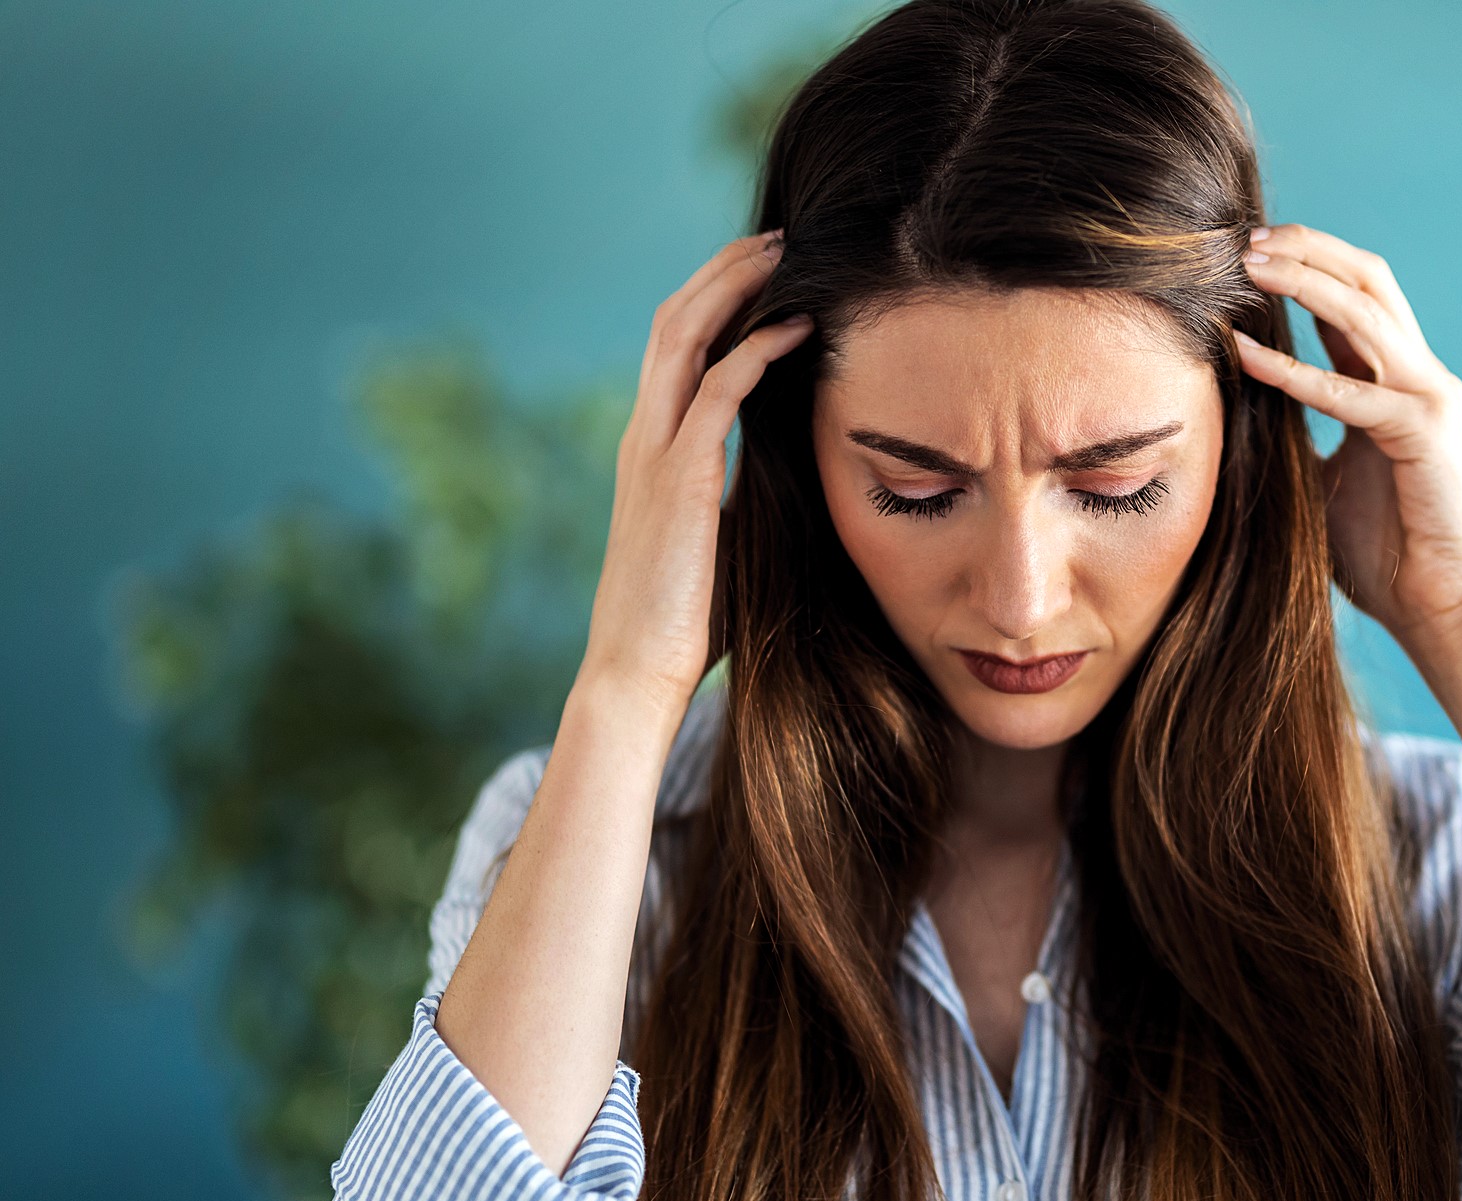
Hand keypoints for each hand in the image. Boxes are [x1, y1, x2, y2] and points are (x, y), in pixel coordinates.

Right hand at [577, 229, 812, 721]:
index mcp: (650, 450)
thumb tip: (799, 484)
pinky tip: (798, 330)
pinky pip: (717, 391)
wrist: (636, 674)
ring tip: (784, 255)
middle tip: (777, 238)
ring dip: (734, 288)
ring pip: (683, 337)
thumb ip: (746, 500)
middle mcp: (644, 438)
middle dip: (724, 271)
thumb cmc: (688, 625)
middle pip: (673, 322)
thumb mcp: (725, 544)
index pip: (675, 348)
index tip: (765, 272)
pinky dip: (756, 350)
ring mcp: (654, 454)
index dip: (715, 300)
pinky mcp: (679, 480)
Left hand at [1233, 223, 1461, 651]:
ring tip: (1249, 266)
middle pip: (1367, 281)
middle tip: (1246, 239)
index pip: (1352, 298)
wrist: (1442, 604)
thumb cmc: (1383, 550)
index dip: (1303, 266)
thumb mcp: (1322, 476)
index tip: (1245, 252)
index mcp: (1394, 381)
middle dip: (1308, 250)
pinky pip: (1351, 392)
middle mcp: (1418, 376)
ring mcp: (1428, 398)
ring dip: (1304, 283)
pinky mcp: (1424, 434)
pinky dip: (1296, 371)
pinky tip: (1247, 357)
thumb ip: (1295, 432)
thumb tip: (1233, 409)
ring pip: (1365, 314)